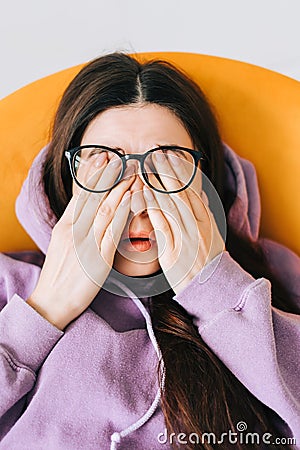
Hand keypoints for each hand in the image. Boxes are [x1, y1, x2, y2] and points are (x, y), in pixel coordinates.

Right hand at [28, 163, 134, 329]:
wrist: (53, 301)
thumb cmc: (59, 273)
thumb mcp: (62, 243)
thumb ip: (73, 224)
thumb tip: (86, 208)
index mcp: (65, 226)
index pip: (80, 193)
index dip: (93, 174)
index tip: (103, 156)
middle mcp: (74, 230)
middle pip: (93, 196)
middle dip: (109, 174)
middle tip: (123, 157)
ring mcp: (86, 243)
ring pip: (105, 209)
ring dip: (120, 188)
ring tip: (132, 172)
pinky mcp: (98, 258)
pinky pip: (112, 230)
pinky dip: (122, 212)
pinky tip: (131, 198)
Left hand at [142, 150, 224, 294]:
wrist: (209, 288)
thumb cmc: (206, 261)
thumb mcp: (211, 234)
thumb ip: (203, 213)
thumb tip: (199, 193)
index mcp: (206, 221)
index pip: (193, 190)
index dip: (182, 170)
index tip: (172, 154)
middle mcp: (198, 226)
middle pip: (182, 192)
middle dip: (168, 170)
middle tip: (155, 152)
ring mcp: (186, 238)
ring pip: (171, 205)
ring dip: (157, 183)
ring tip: (146, 166)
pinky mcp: (173, 251)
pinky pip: (161, 225)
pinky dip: (152, 207)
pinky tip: (143, 194)